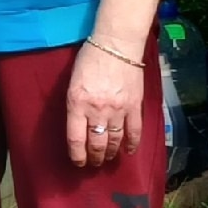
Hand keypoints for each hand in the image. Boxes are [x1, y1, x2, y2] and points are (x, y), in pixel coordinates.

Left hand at [65, 37, 143, 169]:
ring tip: (107, 158)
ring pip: (114, 141)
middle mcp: (97, 110)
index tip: (78, 162)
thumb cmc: (90, 59)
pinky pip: (134, 132)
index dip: (77, 155)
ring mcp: (118, 110)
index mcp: (77, 103)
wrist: (116, 44)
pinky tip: (129, 151)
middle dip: (94, 157)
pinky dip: (132, 144)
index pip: (75, 139)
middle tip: (93, 163)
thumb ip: (75, 104)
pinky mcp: (135, 106)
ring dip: (110, 153)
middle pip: (96, 143)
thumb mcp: (72, 82)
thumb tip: (78, 124)